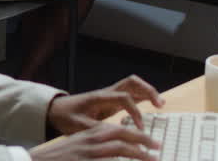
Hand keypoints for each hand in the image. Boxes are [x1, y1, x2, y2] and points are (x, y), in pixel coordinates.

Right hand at [30, 123, 159, 160]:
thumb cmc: (59, 159)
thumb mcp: (78, 148)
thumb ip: (95, 146)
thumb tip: (114, 152)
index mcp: (88, 134)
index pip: (115, 128)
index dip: (135, 133)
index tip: (149, 141)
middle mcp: (89, 140)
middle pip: (120, 134)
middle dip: (142, 139)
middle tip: (157, 147)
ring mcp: (88, 153)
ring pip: (119, 148)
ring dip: (138, 153)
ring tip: (152, 159)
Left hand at [48, 75, 164, 134]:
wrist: (56, 110)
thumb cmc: (66, 117)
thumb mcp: (78, 126)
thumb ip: (97, 130)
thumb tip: (114, 135)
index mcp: (99, 98)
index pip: (124, 97)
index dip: (135, 112)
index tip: (140, 128)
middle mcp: (106, 93)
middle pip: (131, 82)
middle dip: (148, 90)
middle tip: (160, 104)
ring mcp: (110, 95)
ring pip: (132, 86)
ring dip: (147, 92)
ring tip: (161, 104)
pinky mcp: (111, 101)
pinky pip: (130, 94)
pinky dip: (142, 98)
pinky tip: (151, 106)